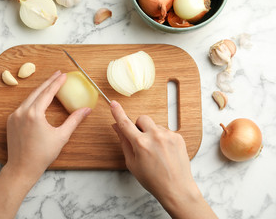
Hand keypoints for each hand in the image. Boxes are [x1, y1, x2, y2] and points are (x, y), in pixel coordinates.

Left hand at [5, 71, 91, 184]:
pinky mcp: (11, 120)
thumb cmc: (42, 155)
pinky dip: (32, 99)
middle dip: (49, 81)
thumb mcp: (61, 136)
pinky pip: (23, 105)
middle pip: (38, 91)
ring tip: (50, 83)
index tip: (64, 75)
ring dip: (40, 89)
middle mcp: (22, 111)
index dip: (57, 82)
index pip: (48, 92)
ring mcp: (14, 115)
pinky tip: (39, 98)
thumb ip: (74, 120)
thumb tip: (86, 110)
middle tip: (58, 73)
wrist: (22, 168)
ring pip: (29, 97)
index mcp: (34, 114)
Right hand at [110, 100, 216, 218]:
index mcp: (141, 144)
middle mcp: (155, 136)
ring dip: (151, 133)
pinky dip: (162, 138)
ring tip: (156, 151)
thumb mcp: (132, 163)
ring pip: (154, 125)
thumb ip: (124, 142)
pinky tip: (164, 152)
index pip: (125, 123)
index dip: (118, 112)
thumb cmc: (152, 179)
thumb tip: (116, 127)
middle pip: (142, 119)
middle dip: (139, 126)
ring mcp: (168, 135)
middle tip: (141, 140)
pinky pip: (165, 131)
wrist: (176, 188)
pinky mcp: (178, 136)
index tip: (113, 104)